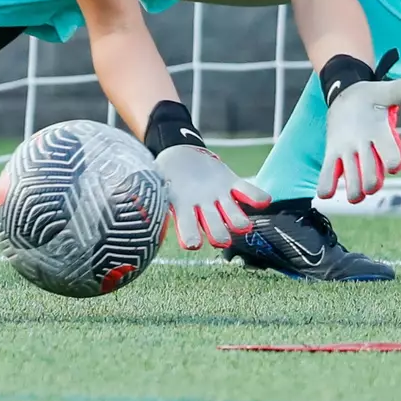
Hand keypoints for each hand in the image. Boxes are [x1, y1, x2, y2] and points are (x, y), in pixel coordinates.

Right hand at [154, 142, 270, 250]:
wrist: (179, 156)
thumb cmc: (162, 172)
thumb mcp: (152, 179)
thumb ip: (150, 188)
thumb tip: (136, 193)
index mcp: (182, 210)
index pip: (187, 229)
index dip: (190, 236)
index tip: (192, 244)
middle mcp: (204, 210)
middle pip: (215, 229)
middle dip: (219, 235)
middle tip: (221, 240)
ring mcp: (219, 198)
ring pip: (233, 215)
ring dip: (238, 222)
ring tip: (243, 226)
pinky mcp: (231, 183)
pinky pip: (247, 192)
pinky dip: (256, 197)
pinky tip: (264, 201)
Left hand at [318, 50, 400, 202]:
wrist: (349, 95)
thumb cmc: (371, 96)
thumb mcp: (386, 90)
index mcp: (382, 135)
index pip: (391, 153)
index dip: (393, 160)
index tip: (394, 166)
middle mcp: (366, 147)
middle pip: (370, 171)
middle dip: (370, 182)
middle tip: (369, 188)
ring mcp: (349, 151)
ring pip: (352, 175)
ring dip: (353, 188)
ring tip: (354, 197)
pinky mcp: (333, 151)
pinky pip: (329, 170)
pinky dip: (327, 183)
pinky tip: (324, 194)